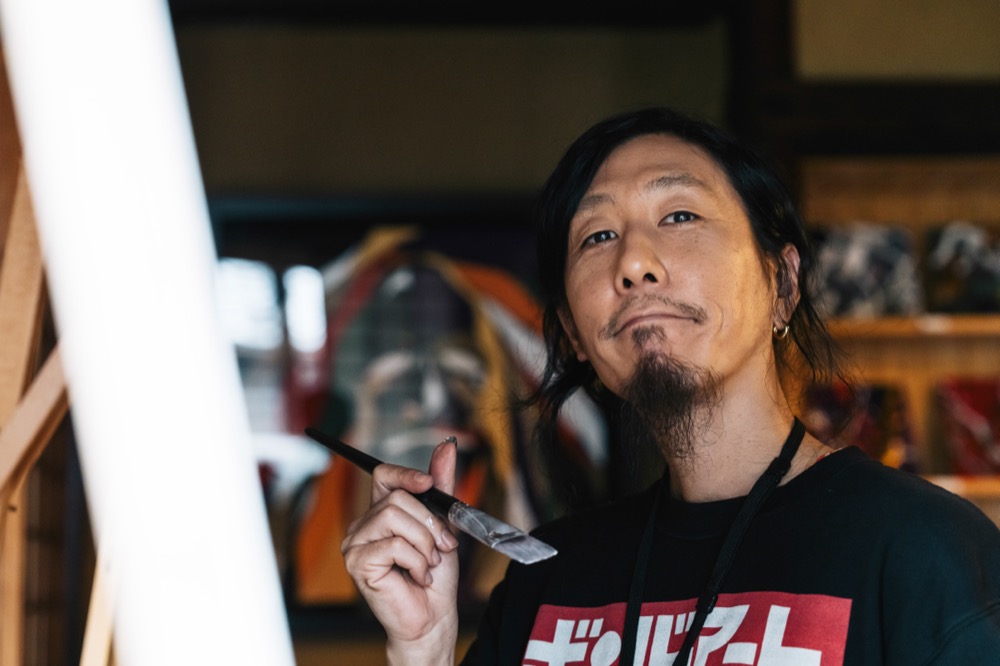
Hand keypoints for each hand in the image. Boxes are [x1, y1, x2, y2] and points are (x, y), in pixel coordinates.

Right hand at [341, 439, 460, 663]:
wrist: (433, 616)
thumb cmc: (435, 575)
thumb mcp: (443, 524)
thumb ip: (441, 486)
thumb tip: (447, 446)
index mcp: (381, 512)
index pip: (383, 475)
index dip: (407, 474)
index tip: (429, 484)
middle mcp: (363, 525)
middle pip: (396, 497)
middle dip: (428, 522)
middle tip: (442, 547)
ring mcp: (355, 543)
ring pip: (394, 517)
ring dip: (423, 543)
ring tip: (428, 564)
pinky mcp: (357, 563)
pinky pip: (393, 545)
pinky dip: (416, 561)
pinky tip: (417, 577)